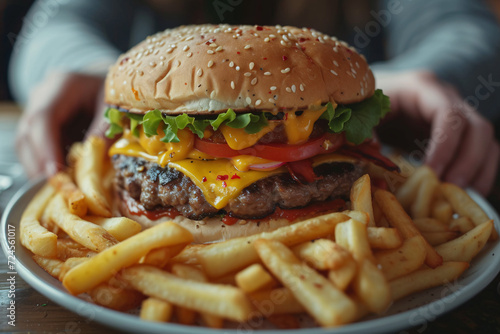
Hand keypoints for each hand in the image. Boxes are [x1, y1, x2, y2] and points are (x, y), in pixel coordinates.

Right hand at [16, 71, 104, 177]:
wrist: (106, 82)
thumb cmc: (112, 91)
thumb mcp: (114, 108)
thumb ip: (104, 132)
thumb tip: (94, 163)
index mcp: (62, 85)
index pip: (43, 118)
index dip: (46, 148)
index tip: (55, 173)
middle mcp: (42, 95)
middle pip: (28, 133)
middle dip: (41, 164)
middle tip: (59, 188)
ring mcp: (36, 109)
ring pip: (26, 143)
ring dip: (40, 167)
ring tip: (60, 186)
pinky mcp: (38, 124)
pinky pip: (34, 147)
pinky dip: (46, 163)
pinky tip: (62, 177)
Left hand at [374, 70, 498, 194]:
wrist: (370, 93)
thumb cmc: (365, 101)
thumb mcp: (360, 110)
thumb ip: (364, 127)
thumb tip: (372, 148)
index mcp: (422, 88)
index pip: (449, 114)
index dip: (445, 146)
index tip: (432, 174)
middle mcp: (447, 98)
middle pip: (477, 128)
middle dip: (467, 163)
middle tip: (451, 191)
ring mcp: (457, 114)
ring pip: (485, 141)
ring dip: (478, 172)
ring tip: (460, 200)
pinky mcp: (457, 132)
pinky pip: (480, 152)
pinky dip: (476, 174)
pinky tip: (462, 197)